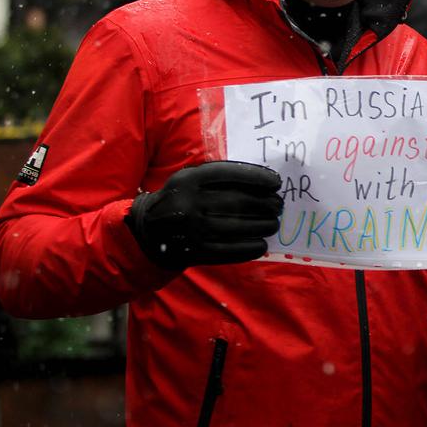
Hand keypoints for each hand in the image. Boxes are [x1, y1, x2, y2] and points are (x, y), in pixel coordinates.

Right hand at [125, 161, 282, 270]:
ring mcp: (190, 229)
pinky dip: (249, 248)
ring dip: (262, 226)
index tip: (276, 182)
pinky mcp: (194, 251)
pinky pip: (229, 251)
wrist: (147, 231)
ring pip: (237, 227)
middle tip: (279, 206)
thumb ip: (219, 177)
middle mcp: (188, 203)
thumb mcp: (190, 180)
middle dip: (265, 204)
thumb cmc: (180, 199)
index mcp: (188, 180)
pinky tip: (261, 244)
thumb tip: (263, 181)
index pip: (229, 175)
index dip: (256, 177)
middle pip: (237, 202)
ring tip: (274, 223)